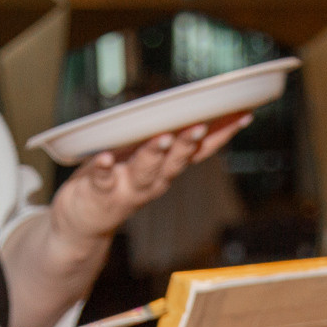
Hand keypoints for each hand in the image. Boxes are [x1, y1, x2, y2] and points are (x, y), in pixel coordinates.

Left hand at [48, 113, 250, 244]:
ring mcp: (126, 188)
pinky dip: (103, 168)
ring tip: (163, 138)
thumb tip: (189, 105)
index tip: (243, 115)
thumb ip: (165, 139)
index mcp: (167, 169)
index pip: (200, 151)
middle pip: (176, 161)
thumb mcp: (146, 160)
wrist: (82, 222)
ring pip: (145, 171)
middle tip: (200, 125)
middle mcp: (153, 181)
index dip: (222, 135)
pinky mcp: (98, 192)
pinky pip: (101, 180)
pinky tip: (102, 158)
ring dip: (155, 154)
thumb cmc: (115, 179)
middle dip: (188, 143)